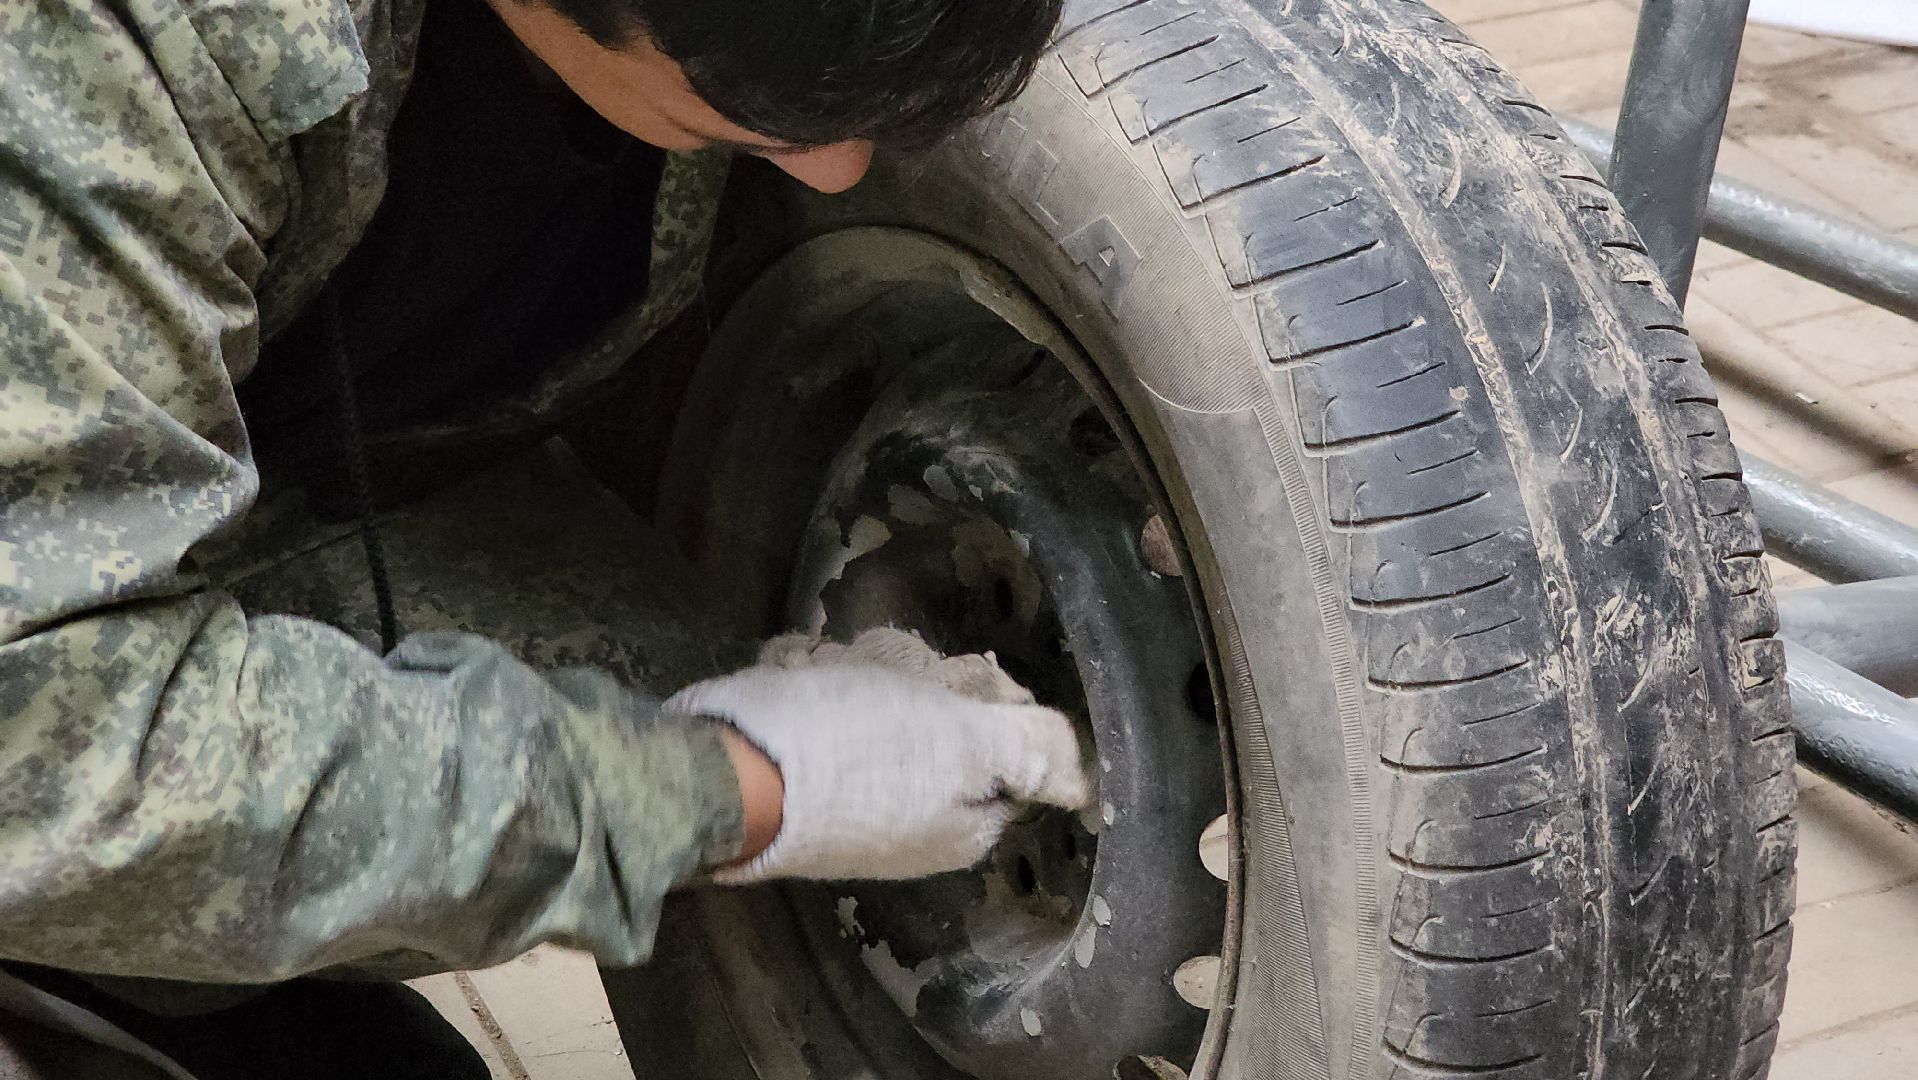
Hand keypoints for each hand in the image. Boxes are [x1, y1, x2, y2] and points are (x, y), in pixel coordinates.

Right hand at [666, 648, 1090, 882]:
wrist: (725, 775)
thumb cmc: (854, 751)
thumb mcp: (966, 741)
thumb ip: (1030, 750)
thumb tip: (1084, 776)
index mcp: (962, 831)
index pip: (1009, 758)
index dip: (992, 704)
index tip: (962, 672)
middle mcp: (912, 835)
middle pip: (943, 738)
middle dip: (917, 687)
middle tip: (889, 664)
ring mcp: (850, 815)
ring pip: (880, 720)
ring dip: (861, 678)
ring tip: (832, 663)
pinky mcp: (795, 789)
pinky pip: (824, 722)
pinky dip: (815, 687)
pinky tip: (797, 672)